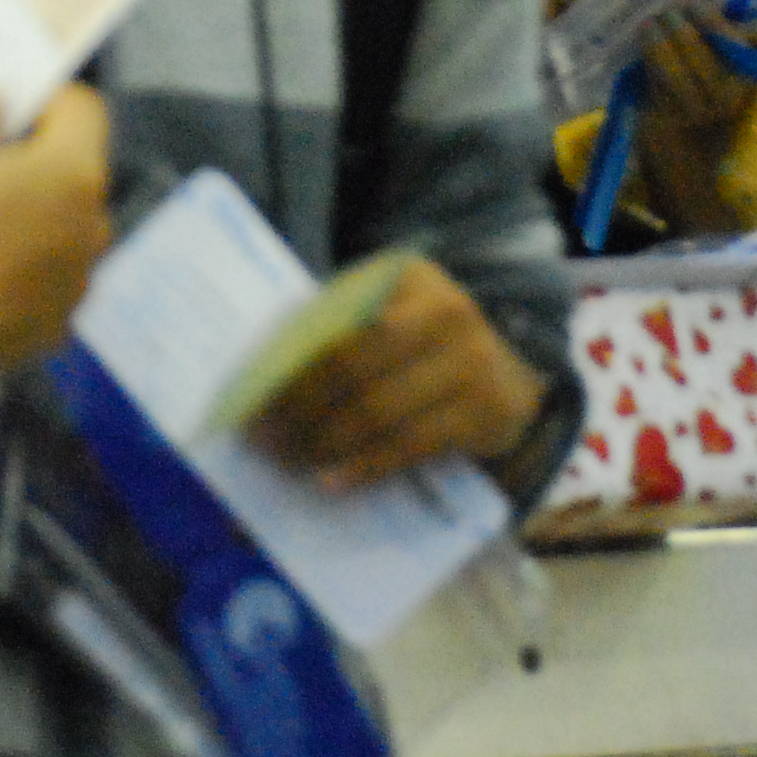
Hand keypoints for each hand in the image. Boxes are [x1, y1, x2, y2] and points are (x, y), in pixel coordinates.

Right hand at [0, 87, 114, 380]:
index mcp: (73, 171)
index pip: (84, 108)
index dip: (46, 97)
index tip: (3, 110)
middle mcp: (95, 222)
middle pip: (73, 169)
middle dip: (33, 160)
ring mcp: (82, 277)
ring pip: (63, 224)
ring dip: (31, 215)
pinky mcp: (62, 321)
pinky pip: (48, 275)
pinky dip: (23, 267)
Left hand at [246, 258, 546, 492]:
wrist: (506, 374)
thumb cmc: (420, 344)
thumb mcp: (384, 314)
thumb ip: (333, 330)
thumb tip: (258, 374)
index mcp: (409, 277)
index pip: (336, 326)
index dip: (289, 369)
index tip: (250, 404)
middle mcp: (447, 312)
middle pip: (355, 368)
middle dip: (301, 411)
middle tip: (265, 442)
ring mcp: (472, 363)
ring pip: (380, 412)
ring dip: (326, 444)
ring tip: (291, 462)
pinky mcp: (486, 413)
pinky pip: (412, 446)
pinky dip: (366, 466)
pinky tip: (332, 479)